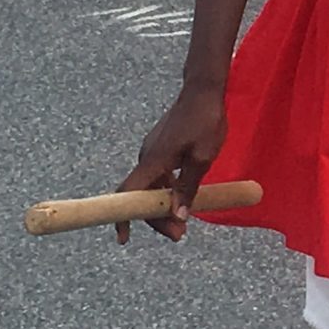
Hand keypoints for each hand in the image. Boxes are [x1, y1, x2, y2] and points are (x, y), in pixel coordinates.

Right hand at [115, 80, 229, 243]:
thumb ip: (188, 188)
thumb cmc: (206, 122)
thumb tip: (177, 216)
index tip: (123, 238)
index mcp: (154, 160)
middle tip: (180, 234)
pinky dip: (166, 192)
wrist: (203, 91)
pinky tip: (182, 199)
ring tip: (183, 223)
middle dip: (156, 218)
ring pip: (150, 188)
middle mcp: (147, 157)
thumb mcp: (202, 158)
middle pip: (141, 196)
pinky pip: (157, 177)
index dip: (122, 217)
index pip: (128, 193)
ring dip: (163, 207)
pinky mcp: (160, 149)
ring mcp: (152, 152)